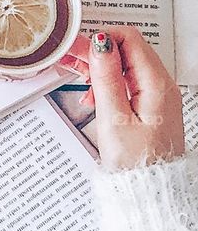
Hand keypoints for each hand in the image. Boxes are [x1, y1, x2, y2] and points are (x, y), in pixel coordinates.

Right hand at [61, 26, 184, 170]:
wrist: (150, 192)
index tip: (77, 47)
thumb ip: (106, 78)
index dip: (100, 38)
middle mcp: (161, 85)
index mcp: (156, 84)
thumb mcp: (114, 119)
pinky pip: (128, 81)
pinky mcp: (150, 105)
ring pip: (125, 64)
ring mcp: (157, 95)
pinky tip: (94, 95)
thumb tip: (100, 44)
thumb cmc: (136, 163)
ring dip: (100, 67)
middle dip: (96, 51)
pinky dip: (108, 82)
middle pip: (126, 49)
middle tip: (70, 58)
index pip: (129, 38)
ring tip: (78, 77)